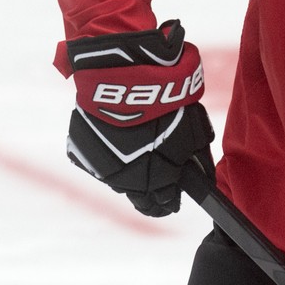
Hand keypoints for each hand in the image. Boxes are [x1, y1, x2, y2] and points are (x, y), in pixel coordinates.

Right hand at [61, 20, 214, 216]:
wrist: (125, 77)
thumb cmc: (166, 104)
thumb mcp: (194, 133)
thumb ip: (197, 161)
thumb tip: (204, 180)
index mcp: (155, 183)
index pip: (163, 207)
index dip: (170, 200)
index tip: (173, 194)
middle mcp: (126, 184)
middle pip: (139, 199)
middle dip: (150, 191)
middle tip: (156, 173)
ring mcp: (101, 169)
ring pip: (117, 180)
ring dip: (128, 170)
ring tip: (136, 147)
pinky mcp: (81, 153)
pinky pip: (96, 160)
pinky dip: (105, 151)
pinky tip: (114, 135)